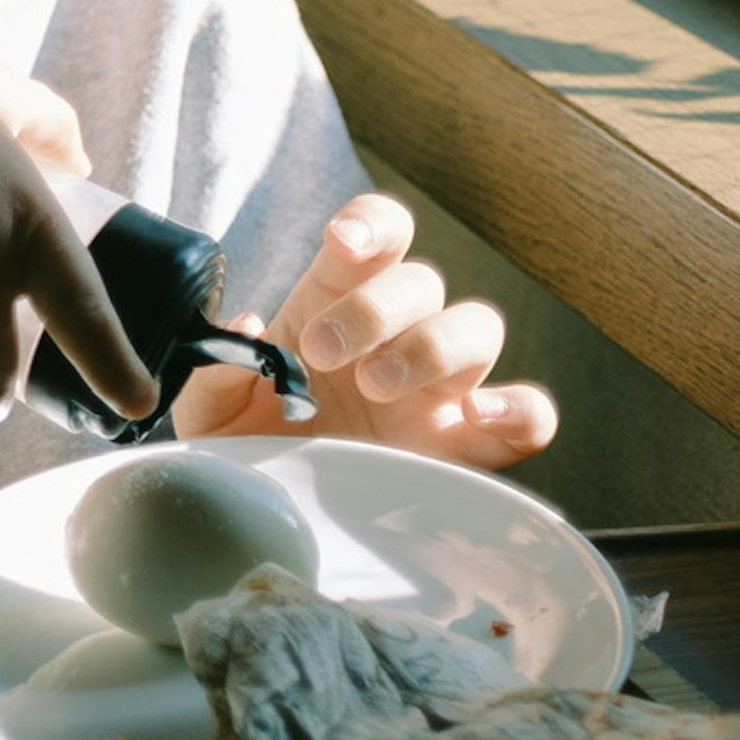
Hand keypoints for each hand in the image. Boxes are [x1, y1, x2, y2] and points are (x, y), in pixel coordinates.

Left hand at [169, 195, 556, 468]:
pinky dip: (519, 408)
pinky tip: (476, 414)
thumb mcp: (209, 413)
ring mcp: (439, 387)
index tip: (343, 243)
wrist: (270, 515)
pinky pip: (530, 414)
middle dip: (375, 307)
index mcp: (336, 300)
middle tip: (323, 353)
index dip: (372, 224)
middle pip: (423, 280)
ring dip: (432, 346)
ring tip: (375, 386)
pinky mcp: (470, 445)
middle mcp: (396, 334)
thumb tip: (247, 330)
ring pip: (478, 327)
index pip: (379, 234)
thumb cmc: (246, 448)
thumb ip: (216, 370)